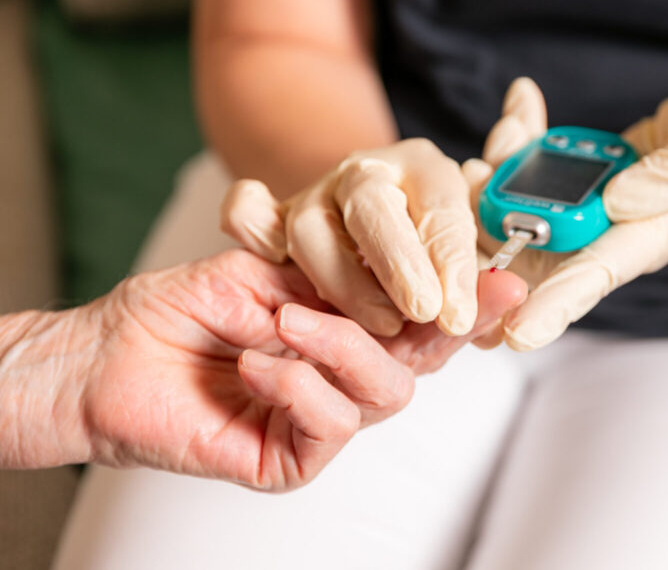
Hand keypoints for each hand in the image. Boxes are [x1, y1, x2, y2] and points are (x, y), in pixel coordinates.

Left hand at [2, 250, 524, 489]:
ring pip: (387, 393)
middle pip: (423, 361)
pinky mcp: (291, 458)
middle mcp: (341, 375)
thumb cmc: (176, 307)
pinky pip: (331, 426)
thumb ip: (337, 275)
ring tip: (283, 322)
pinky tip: (259, 364)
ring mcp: (319, 419)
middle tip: (423, 291)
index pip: (420, 319)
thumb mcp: (266, 267)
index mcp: (345, 328)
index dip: (466, 300)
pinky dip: (302, 387)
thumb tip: (411, 267)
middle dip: (434, 323)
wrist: (104, 354)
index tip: (505, 277)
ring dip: (342, 349)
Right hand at [220, 139, 478, 337]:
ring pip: (311, 226)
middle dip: (398, 261)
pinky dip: (247, 226)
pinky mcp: (275, 219)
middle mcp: (368, 174)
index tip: (459, 313)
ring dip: (343, 278)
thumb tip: (513, 293)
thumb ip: (489, 278)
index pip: (443, 206)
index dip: (453, 261)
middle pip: (373, 205)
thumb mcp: (471, 261)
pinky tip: (266, 259)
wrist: (379, 226)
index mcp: (425, 170)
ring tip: (379, 322)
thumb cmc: (430, 253)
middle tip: (422, 310)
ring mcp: (317, 195)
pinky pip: (247, 212)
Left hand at [468, 55, 667, 349]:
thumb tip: (615, 201)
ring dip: (500, 172)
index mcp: (641, 239)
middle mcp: (608, 233)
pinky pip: (538, 170)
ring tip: (506, 129)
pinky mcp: (585, 181)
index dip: (547, 311)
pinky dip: (521, 139)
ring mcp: (592, 209)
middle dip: (489, 228)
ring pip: (523, 207)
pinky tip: (521, 102)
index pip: (587, 282)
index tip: (509, 338)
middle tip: (467, 182)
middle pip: (532, 253)